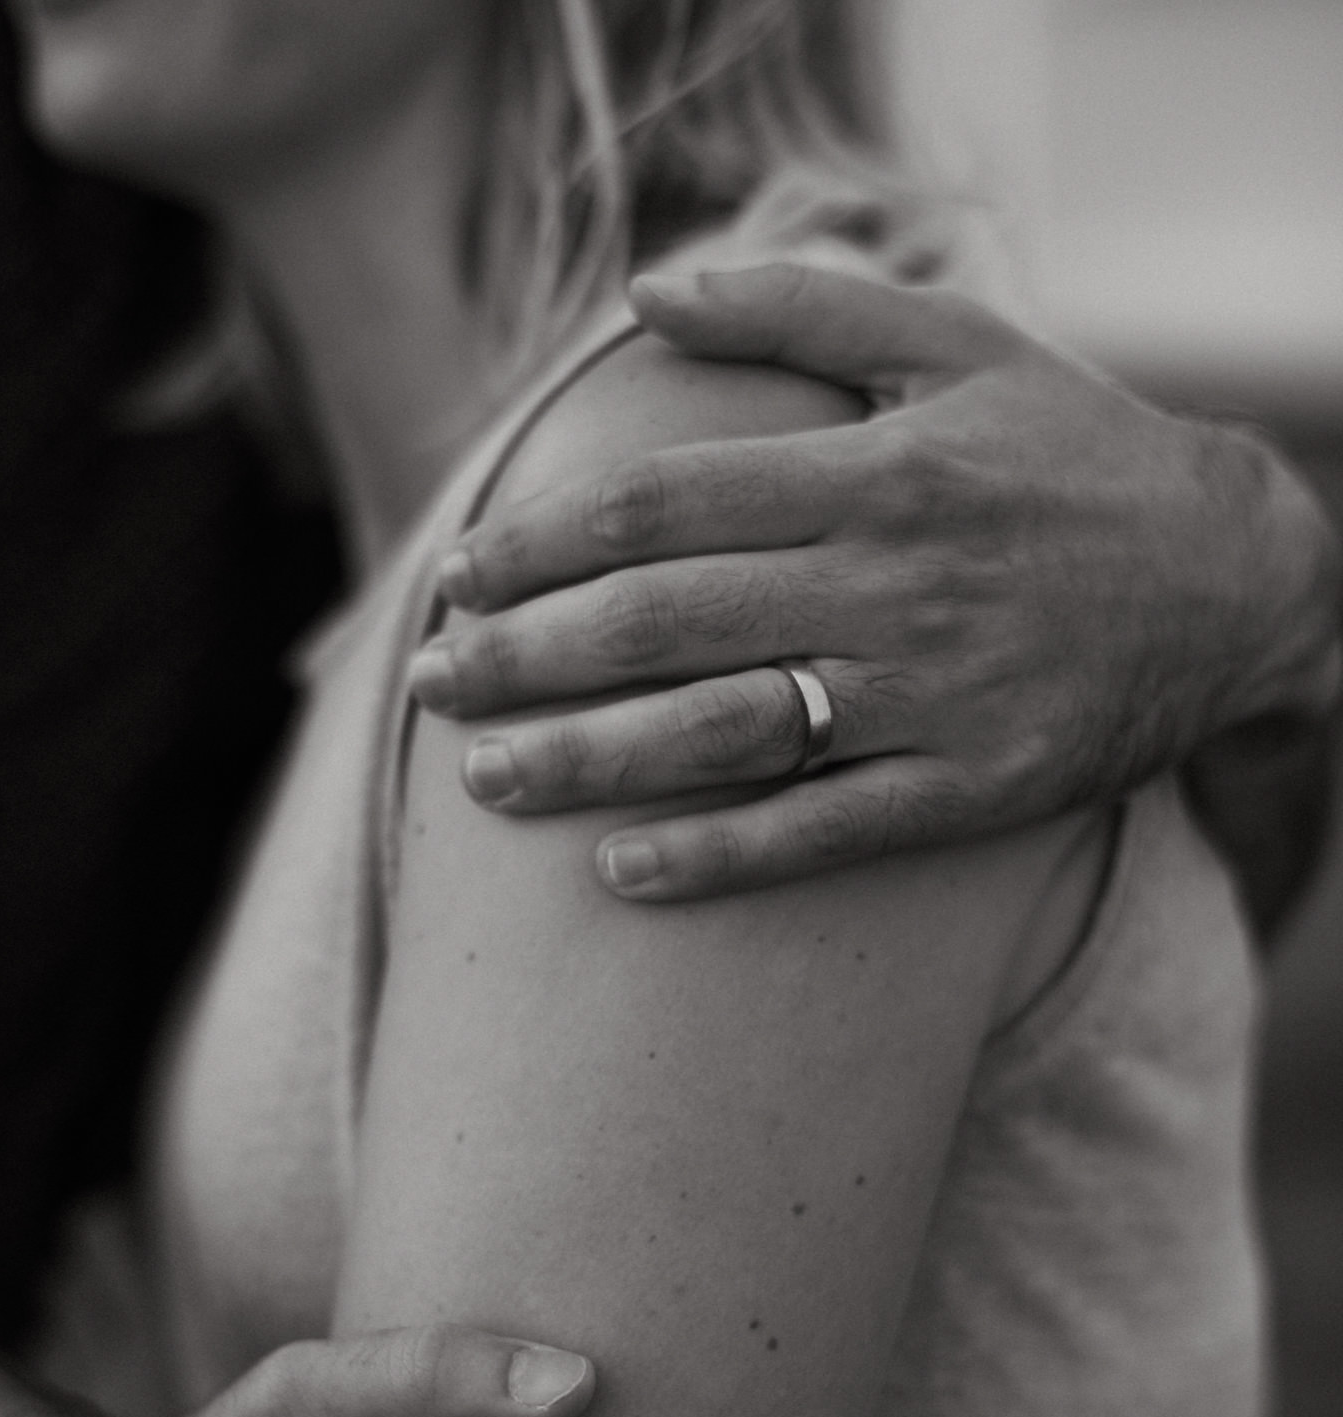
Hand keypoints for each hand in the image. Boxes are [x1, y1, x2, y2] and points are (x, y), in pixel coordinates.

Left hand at [407, 261, 1339, 902]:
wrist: (1238, 580)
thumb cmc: (1075, 455)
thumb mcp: (958, 346)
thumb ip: (801, 308)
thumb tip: (645, 291)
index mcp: (875, 472)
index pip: (664, 506)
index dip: (543, 544)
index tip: (457, 578)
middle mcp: (892, 584)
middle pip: (665, 623)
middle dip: (527, 656)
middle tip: (431, 685)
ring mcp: (932, 697)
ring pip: (724, 733)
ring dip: (589, 761)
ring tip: (484, 782)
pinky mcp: (971, 792)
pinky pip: (822, 833)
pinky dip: (717, 856)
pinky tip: (619, 872)